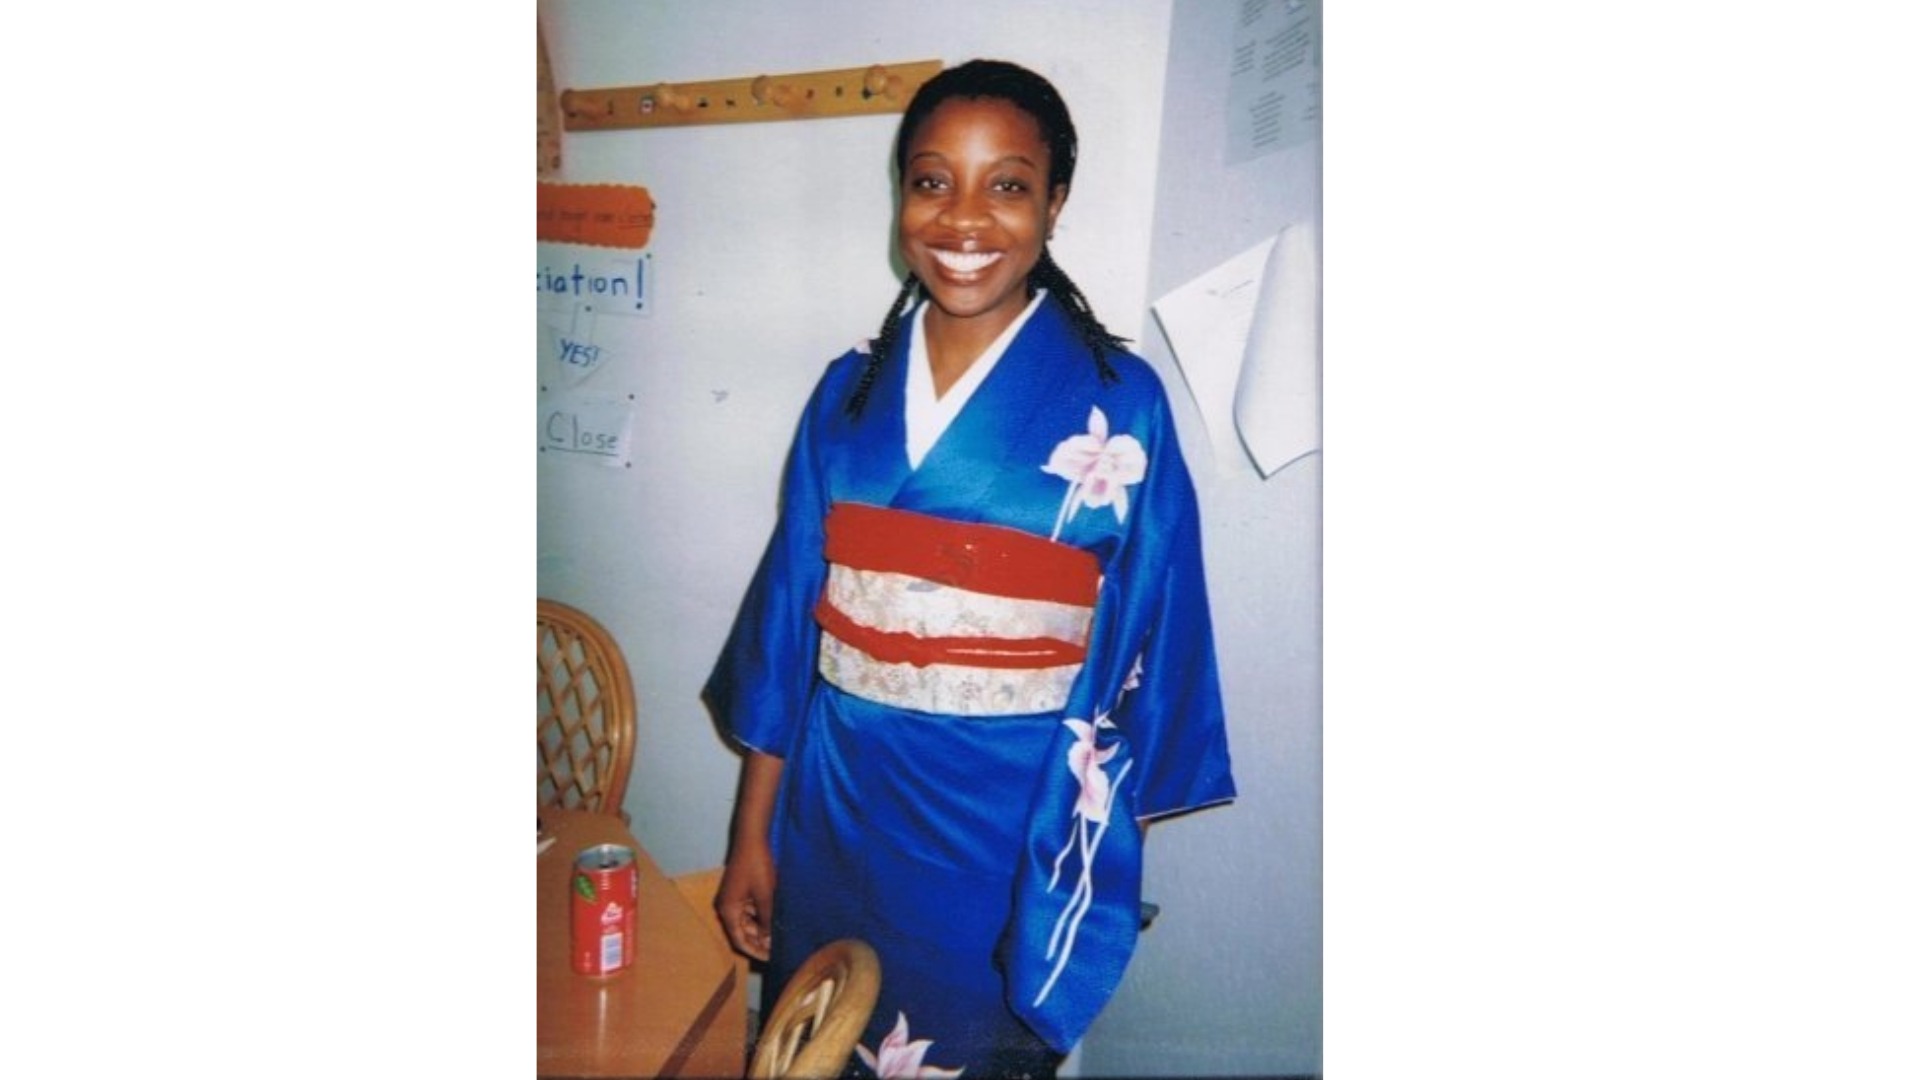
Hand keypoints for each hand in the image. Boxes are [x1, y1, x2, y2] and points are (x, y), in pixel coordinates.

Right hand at [716, 842, 775, 961]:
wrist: (752, 837)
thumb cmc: (757, 866)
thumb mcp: (766, 897)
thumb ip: (767, 921)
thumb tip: (769, 940)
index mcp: (728, 910)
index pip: (739, 940)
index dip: (755, 951)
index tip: (770, 958)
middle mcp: (726, 906)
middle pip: (741, 931)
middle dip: (758, 940)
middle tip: (778, 949)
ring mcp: (733, 897)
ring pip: (746, 921)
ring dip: (760, 928)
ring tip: (779, 935)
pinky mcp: (740, 889)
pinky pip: (749, 909)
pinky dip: (760, 916)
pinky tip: (775, 919)